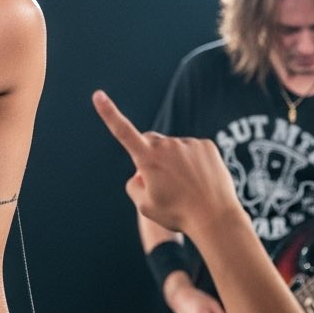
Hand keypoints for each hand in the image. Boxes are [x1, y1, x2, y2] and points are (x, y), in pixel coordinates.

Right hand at [92, 89, 242, 239]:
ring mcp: (188, 143)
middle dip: (149, 155)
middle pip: (149, 143)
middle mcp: (166, 145)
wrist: (216, 218)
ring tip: (185, 186)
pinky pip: (191, 150)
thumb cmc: (177, 214)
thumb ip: (134, 185)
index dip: (108, 113)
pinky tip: (199, 180)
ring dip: (173, 162)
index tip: (98, 95)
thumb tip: (141, 172)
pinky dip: (191, 162)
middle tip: (160, 182)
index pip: (122, 131)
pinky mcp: (206, 145)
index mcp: (147, 159)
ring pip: (172, 148)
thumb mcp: (144, 206)